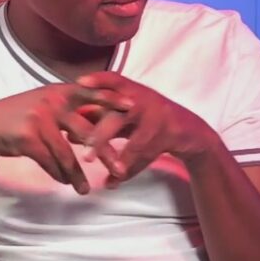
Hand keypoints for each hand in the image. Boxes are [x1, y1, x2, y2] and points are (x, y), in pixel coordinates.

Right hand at [0, 83, 133, 194]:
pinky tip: (65, 183)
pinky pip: (50, 161)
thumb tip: (103, 121)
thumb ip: (72, 108)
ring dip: (77, 176)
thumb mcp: (48, 103)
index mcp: (61, 92)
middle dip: (106, 154)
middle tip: (121, 171)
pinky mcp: (28, 138)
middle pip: (88, 131)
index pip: (91, 93)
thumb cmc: (25, 115)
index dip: (112, 99)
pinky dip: (59, 174)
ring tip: (86, 190)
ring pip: (67, 154)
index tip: (132, 106)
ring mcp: (40, 120)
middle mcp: (53, 102)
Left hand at [75, 72, 219, 186]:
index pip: (115, 80)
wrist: (189, 130)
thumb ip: (101, 123)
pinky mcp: (166, 136)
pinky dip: (128, 168)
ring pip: (131, 138)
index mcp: (133, 92)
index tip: (79, 83)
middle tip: (82, 151)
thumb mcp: (126, 117)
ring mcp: (156, 119)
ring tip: (91, 162)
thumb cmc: (150, 120)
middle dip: (99, 135)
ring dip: (112, 154)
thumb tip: (70, 135)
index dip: (98, 80)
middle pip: (116, 115)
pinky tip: (114, 180)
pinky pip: (143, 154)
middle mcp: (144, 102)